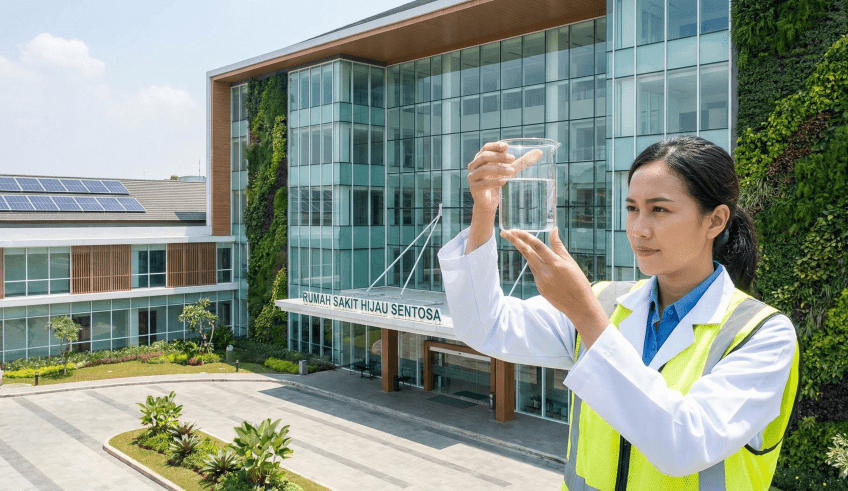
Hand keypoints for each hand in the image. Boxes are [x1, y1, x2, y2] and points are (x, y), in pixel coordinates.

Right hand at [464, 142, 542, 253]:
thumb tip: (539, 152)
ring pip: (484, 169)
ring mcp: (472, 177)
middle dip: (499, 157)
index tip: (506, 147)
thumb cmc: (498, 183)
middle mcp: (474, 166)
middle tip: (512, 159)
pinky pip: (483, 184)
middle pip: (484, 157)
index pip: (486, 148)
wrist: (489, 203)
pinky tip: (504, 181)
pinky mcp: (474, 189)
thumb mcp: (511, 170)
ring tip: (512, 171)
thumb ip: (522, 162)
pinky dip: (494, 182)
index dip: (495, 146)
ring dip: (499, 169)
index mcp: (481, 159)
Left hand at [500, 227, 608, 347]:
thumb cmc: (579, 283)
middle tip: (504, 232)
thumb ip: (558, 246)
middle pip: (526, 253)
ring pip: (531, 263)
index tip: (514, 230)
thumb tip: (553, 229)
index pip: (537, 246)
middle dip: (514, 241)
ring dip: (528, 254)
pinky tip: (549, 272)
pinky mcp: (539, 288)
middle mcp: (545, 272)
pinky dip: (538, 267)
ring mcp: (540, 281)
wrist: (579, 307)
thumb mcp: (570, 262)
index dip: (524, 236)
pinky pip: (536, 274)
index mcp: (555, 263)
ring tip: (530, 248)